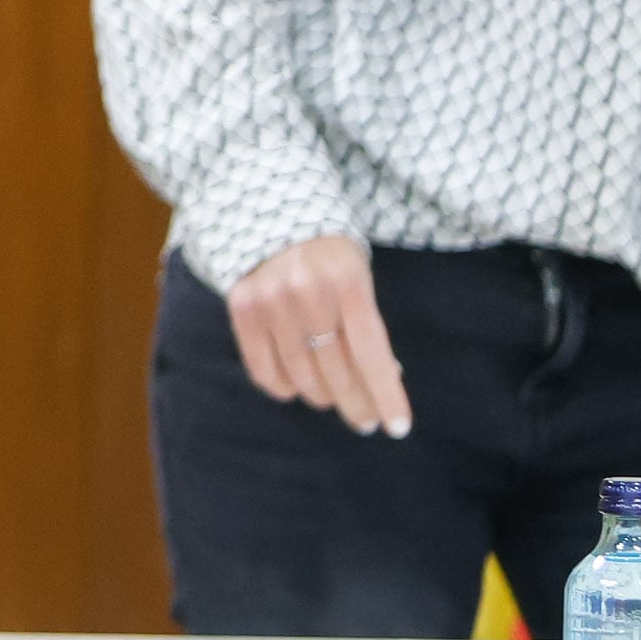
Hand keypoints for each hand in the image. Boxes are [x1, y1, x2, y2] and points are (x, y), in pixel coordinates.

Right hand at [225, 237, 411, 438]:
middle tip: (365, 420)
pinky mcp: (242, 308)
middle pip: (338, 372)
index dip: (386, 394)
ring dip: (322, 397)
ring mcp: (271, 301)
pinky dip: (284, 388)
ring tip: (331, 398)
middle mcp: (308, 292)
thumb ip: (365, 324)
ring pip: (302, 378)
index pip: (371, 353)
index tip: (398, 428)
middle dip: (357, 403)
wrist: (269, 211)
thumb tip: (384, 380)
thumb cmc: (328, 255)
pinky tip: (296, 387)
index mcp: (348, 281)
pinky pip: (265, 371)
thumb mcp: (357, 278)